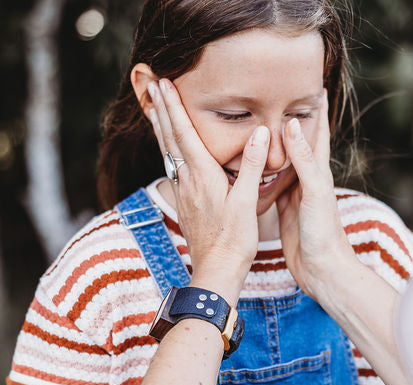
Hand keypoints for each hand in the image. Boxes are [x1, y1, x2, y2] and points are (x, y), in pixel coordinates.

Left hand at [147, 78, 269, 290]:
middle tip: (151, 85)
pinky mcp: (186, 204)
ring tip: (154, 108)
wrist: (217, 272)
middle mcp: (187, 181)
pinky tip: (169, 150)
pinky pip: (172, 168)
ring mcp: (184, 193)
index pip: (184, 133)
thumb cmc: (235, 241)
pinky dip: (167, 149)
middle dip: (161, 110)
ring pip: (168, 152)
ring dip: (160, 127)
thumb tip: (261, 132)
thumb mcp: (248, 202)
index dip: (174, 107)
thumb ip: (252, 165)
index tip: (165, 84)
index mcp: (202, 176)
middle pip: (169, 138)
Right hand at [277, 90, 357, 298]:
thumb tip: (292, 125)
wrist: (321, 270)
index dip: (315, 107)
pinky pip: (270, 182)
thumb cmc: (323, 233)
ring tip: (259, 121)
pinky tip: (250, 163)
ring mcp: (295, 193)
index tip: (312, 82)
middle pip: (298, 141)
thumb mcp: (313, 192)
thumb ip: (304, 160)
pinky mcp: (283, 208)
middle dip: (290, 118)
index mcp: (318, 170)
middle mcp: (307, 178)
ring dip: (273, 142)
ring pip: (282, 160)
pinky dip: (261, 168)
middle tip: (277, 94)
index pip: (317, 130)